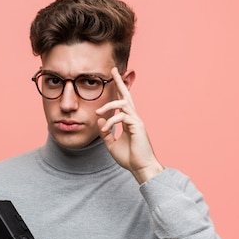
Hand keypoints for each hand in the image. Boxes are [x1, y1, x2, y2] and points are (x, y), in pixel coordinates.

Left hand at [96, 67, 163, 183]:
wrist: (141, 168)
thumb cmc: (129, 158)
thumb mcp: (112, 144)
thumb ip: (106, 132)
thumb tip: (99, 121)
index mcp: (128, 121)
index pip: (122, 102)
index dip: (117, 90)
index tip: (112, 78)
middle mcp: (134, 118)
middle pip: (126, 96)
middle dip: (119, 82)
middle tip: (113, 70)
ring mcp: (137, 121)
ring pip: (123, 104)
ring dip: (108, 106)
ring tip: (98, 112)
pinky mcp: (137, 126)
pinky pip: (122, 117)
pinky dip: (112, 121)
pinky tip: (106, 128)